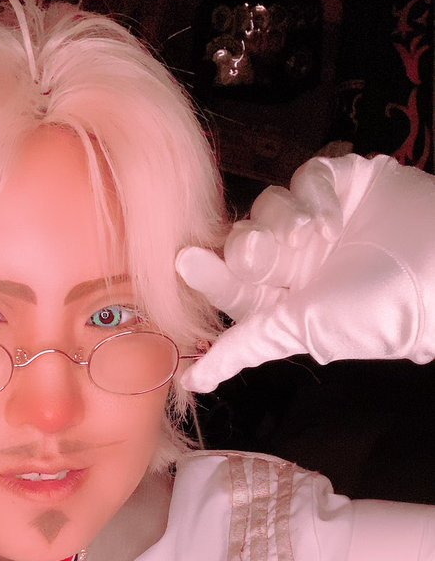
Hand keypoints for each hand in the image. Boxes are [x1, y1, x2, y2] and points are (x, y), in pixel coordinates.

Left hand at [176, 154, 434, 391]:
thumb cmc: (374, 314)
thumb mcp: (300, 332)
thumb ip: (244, 347)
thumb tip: (190, 384)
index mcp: (286, 299)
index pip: (233, 284)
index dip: (210, 276)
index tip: (185, 263)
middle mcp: (300, 260)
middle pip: (244, 239)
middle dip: (248, 247)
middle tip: (267, 253)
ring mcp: (320, 220)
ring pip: (269, 205)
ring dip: (282, 219)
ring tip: (313, 234)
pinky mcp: (344, 182)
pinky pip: (306, 175)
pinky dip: (313, 192)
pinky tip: (334, 213)